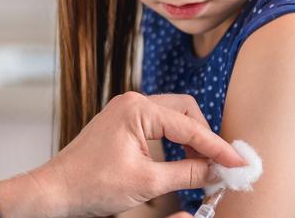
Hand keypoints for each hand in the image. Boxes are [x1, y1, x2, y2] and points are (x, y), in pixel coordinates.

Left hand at [32, 92, 245, 216]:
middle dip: (205, 138)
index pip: (190, 126)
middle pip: (186, 112)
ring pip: (173, 118)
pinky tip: (182, 162)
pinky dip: (174, 142)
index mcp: (137, 109)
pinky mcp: (122, 124)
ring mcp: (126, 111)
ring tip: (203, 167)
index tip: (238, 163)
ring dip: (190, 140)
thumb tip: (218, 172)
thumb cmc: (92, 184)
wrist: (56, 190)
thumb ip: (188, 174)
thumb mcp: (148, 182)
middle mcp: (132, 102)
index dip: (218, 148)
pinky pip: (158, 126)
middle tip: (220, 165)